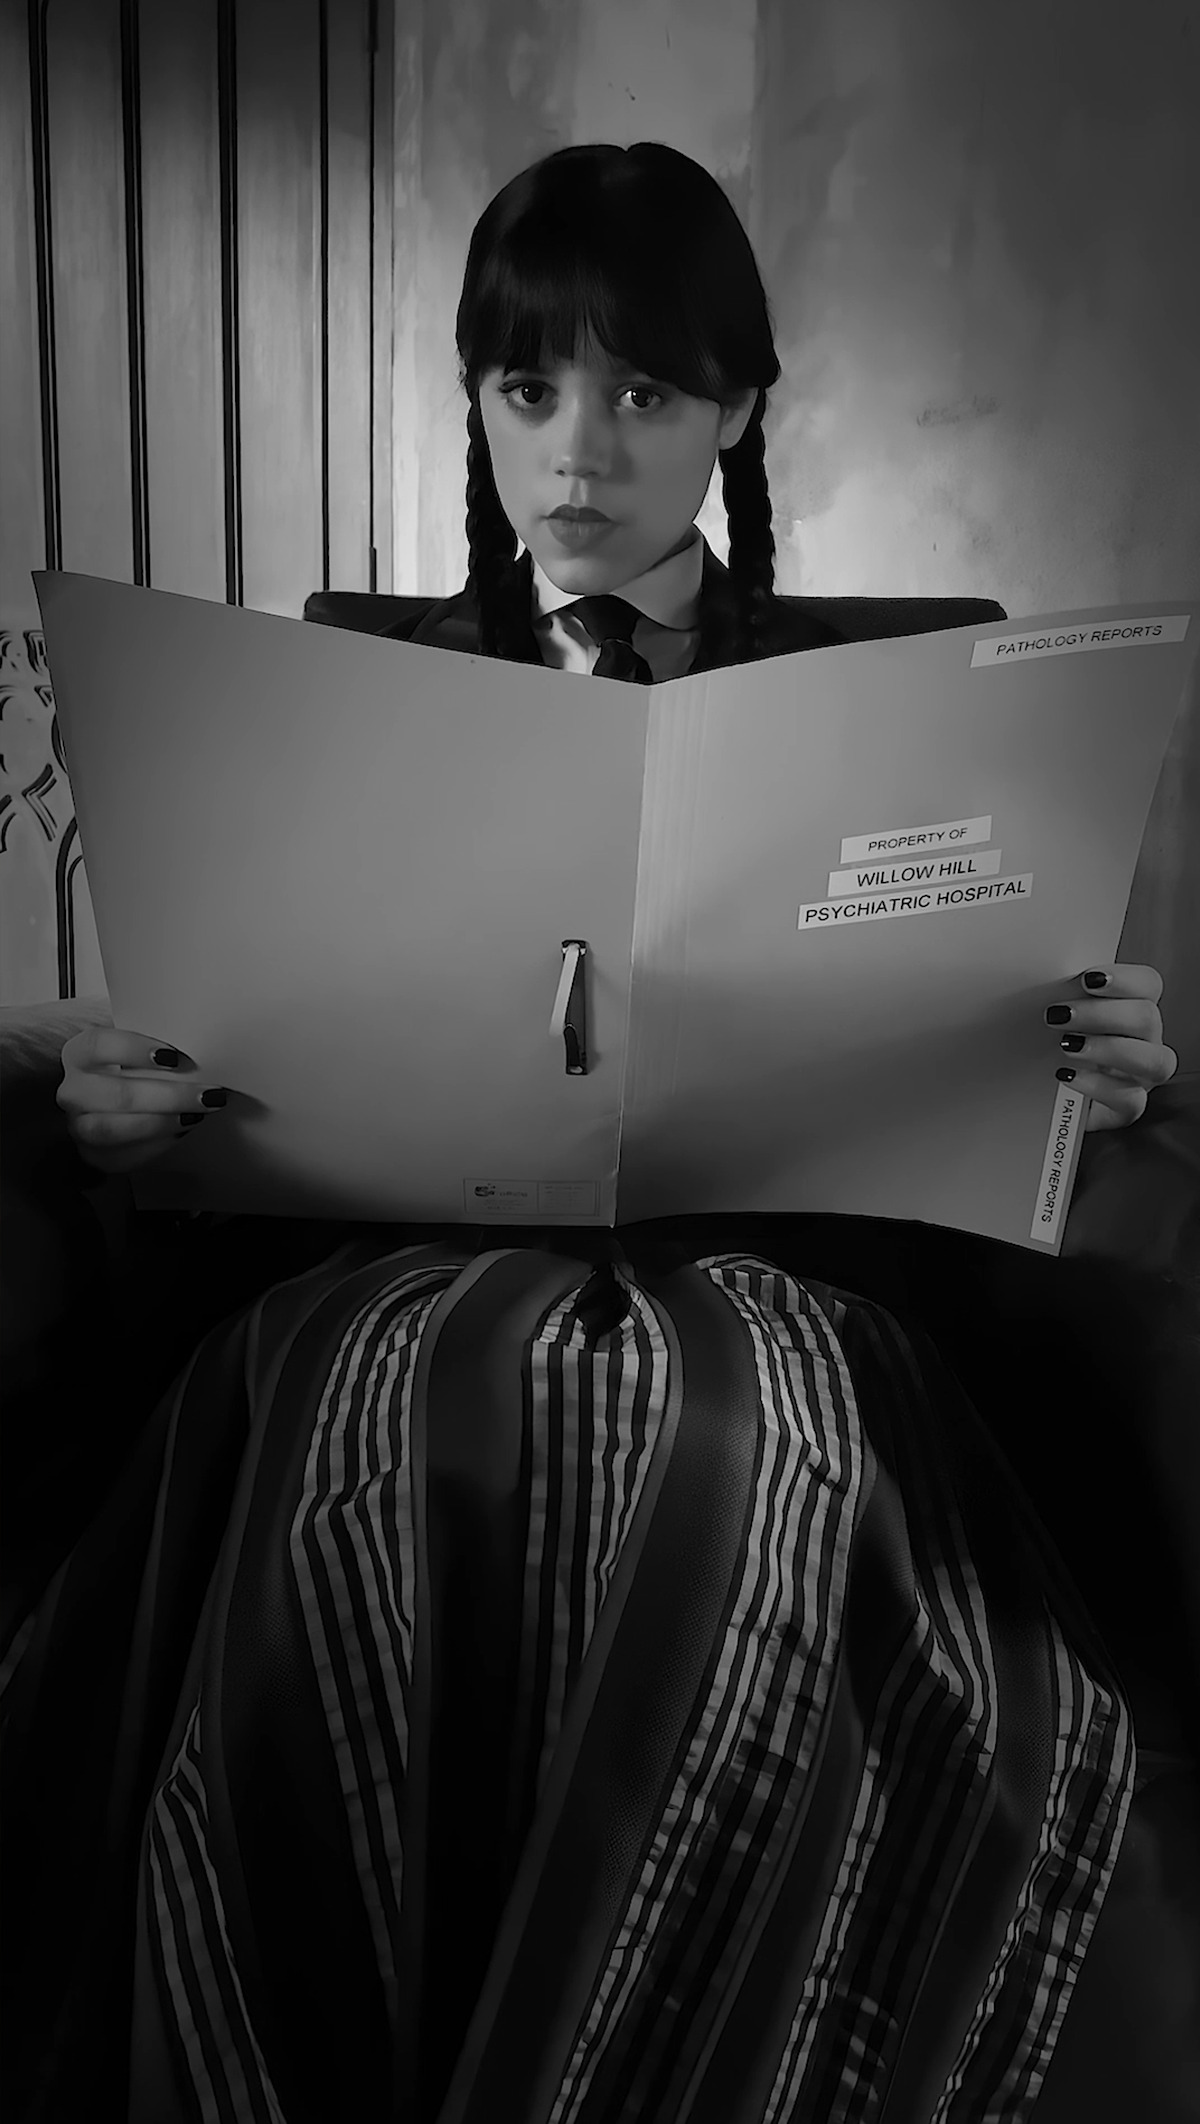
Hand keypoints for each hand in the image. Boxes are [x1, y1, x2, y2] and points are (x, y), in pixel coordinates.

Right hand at [57, 1025, 227, 1172]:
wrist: (120, 1101)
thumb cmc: (136, 1070)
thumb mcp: (142, 1051)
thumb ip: (159, 1050)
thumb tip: (201, 1053)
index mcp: (79, 1054)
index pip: (99, 1045)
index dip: (135, 1049)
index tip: (173, 1055)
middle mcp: (72, 1091)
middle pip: (115, 1094)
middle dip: (167, 1097)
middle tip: (206, 1094)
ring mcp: (77, 1126)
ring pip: (111, 1130)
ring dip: (160, 1124)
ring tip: (195, 1116)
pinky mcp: (92, 1155)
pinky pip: (120, 1157)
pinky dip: (155, 1146)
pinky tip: (180, 1133)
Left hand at [1046, 964, 1176, 1131]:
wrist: (1037, 1097)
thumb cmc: (1048, 1048)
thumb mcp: (1056, 1017)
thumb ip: (1063, 997)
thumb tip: (1046, 976)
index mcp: (1131, 1009)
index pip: (1148, 984)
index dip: (1124, 979)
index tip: (1088, 979)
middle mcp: (1144, 1041)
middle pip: (1148, 1018)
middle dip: (1102, 1013)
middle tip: (1061, 1015)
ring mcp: (1141, 1077)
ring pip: (1154, 1060)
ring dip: (1109, 1049)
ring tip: (1067, 1046)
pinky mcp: (1128, 1109)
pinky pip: (1130, 1100)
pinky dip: (1098, 1087)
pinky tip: (1067, 1076)